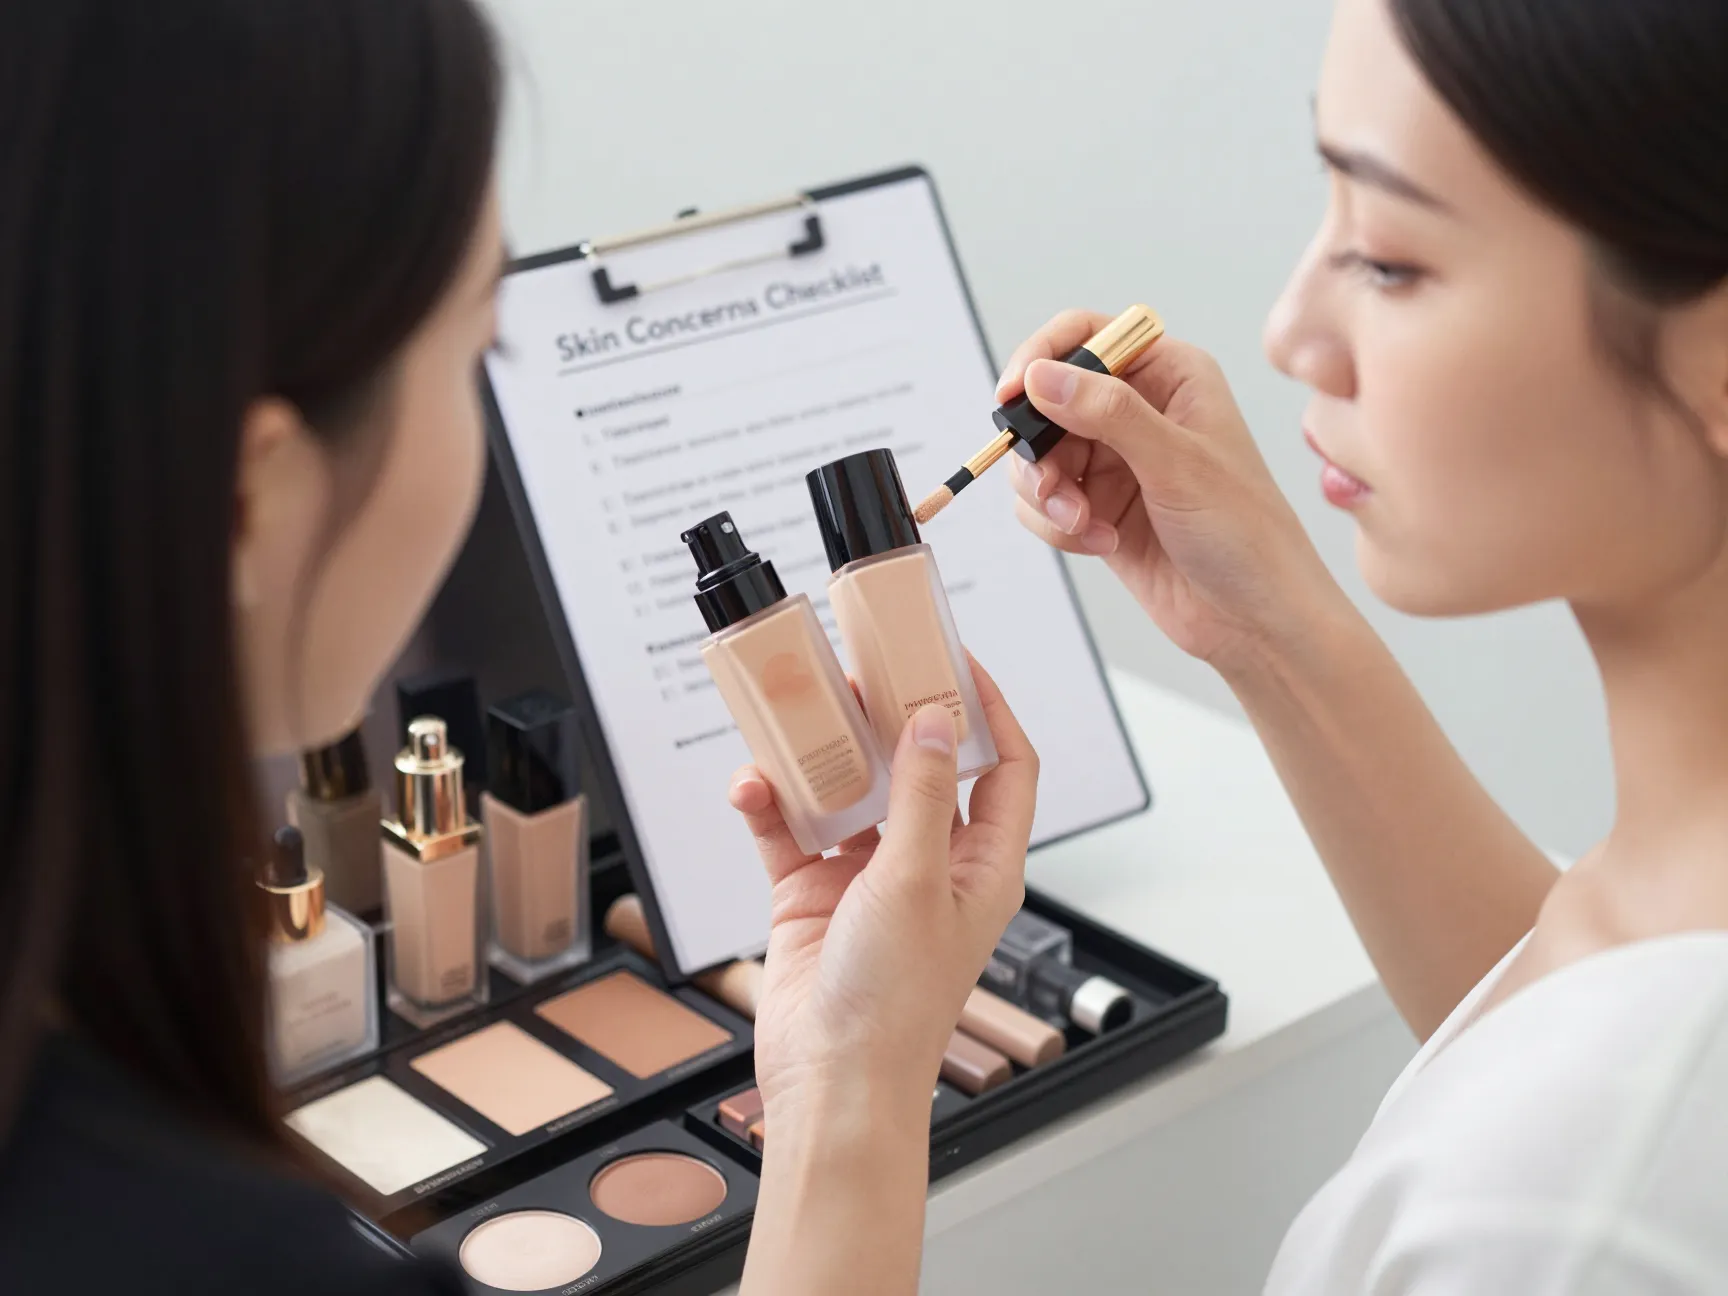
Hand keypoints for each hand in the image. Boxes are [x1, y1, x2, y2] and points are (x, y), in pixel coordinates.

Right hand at [729, 658, 1037, 1128]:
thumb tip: (935, 723)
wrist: (829, 1082)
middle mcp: (929, 866)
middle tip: (859, 670)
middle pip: (917, 769)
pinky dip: (769, 805)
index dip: (987, 711)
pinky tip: (752, 785)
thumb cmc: (895, 1003)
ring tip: (798, 713)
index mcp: (982, 866)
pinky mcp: (811, 895)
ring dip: (821, 756)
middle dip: (889, 719)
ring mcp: (868, 879)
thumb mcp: (917, 882)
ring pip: (847, 791)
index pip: (1004, 769)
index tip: (954, 660)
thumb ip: (920, 796)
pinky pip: (789, 831)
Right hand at [996, 310, 1343, 673]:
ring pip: (1039, 457)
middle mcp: (1138, 412)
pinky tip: (1099, 543)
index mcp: (1170, 376)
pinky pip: (1045, 503)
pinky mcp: (1097, 509)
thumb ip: (1109, 414)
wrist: (1255, 620)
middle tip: (1050, 486)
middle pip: (1048, 402)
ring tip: (1081, 525)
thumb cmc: (1247, 534)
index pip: (1085, 336)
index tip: (1011, 394)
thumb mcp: (1178, 464)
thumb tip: (1043, 377)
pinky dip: (1057, 526)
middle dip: (1039, 448)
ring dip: (1047, 495)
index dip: (1042, 357)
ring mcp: (1115, 462)